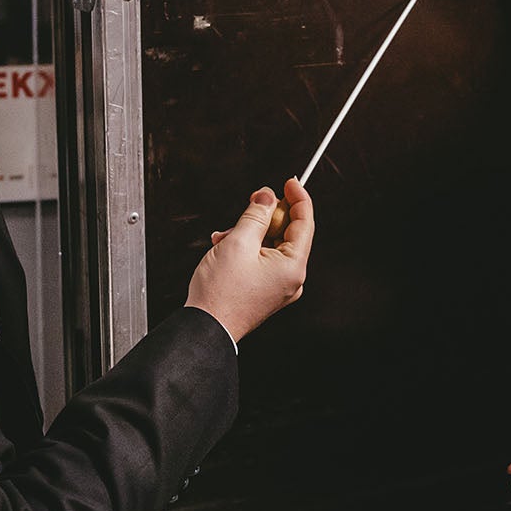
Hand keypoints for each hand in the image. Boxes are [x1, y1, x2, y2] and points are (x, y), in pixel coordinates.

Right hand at [186, 178, 313, 342]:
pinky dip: (247, 249)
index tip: (290, 182)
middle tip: (252, 203)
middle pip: (288, 233)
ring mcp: (279, 287)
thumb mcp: (238, 242)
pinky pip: (263, 260)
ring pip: (272, 245)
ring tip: (226, 235)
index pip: (305, 223)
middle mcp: (291, 279)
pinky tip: (226, 247)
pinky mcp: (265, 291)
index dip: (298, 197)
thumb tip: (267, 196)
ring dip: (251, 233)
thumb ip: (257, 214)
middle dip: (266, 216)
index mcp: (293, 267)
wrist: (205, 328)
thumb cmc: (220, 293)